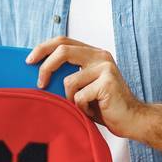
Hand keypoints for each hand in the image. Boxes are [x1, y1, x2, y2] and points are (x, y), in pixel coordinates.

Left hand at [27, 36, 148, 139]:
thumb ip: (68, 75)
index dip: (43, 48)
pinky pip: (79, 96)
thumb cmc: (104, 105)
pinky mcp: (107, 82)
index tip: (29, 61)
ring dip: (70, 99)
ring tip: (82, 106)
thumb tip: (38, 75)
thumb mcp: (83, 86)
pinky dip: (81, 108)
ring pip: (69, 80)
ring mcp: (105, 68)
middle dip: (45, 68)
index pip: (63, 41)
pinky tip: (92, 111)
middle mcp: (100, 56)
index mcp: (93, 54)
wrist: (132, 120)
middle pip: (63, 51)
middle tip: (40, 84)